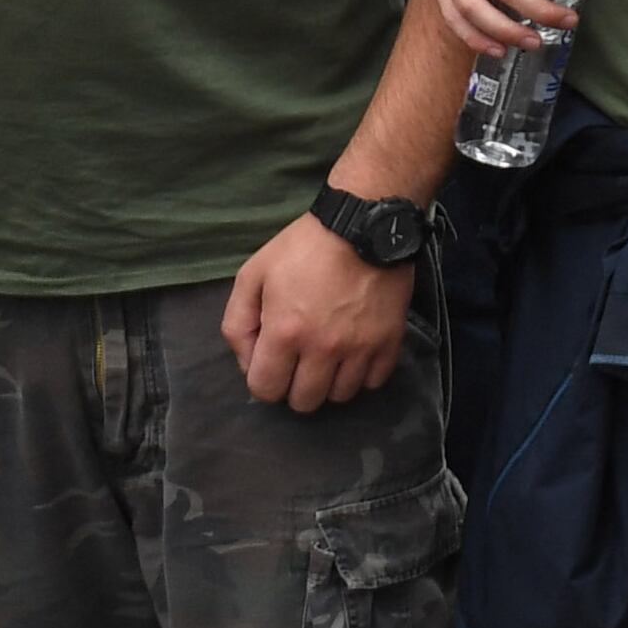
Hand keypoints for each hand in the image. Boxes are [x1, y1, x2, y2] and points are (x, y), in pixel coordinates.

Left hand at [223, 214, 412, 412]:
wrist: (364, 226)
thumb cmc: (303, 249)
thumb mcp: (252, 276)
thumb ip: (237, 323)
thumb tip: (248, 362)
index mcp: (285, 333)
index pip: (266, 390)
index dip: (263, 381)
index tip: (271, 363)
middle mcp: (323, 349)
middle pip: (305, 401)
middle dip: (295, 387)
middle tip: (299, 362)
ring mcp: (361, 348)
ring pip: (341, 396)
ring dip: (330, 382)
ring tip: (329, 358)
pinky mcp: (390, 342)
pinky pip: (375, 381)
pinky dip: (363, 375)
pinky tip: (355, 354)